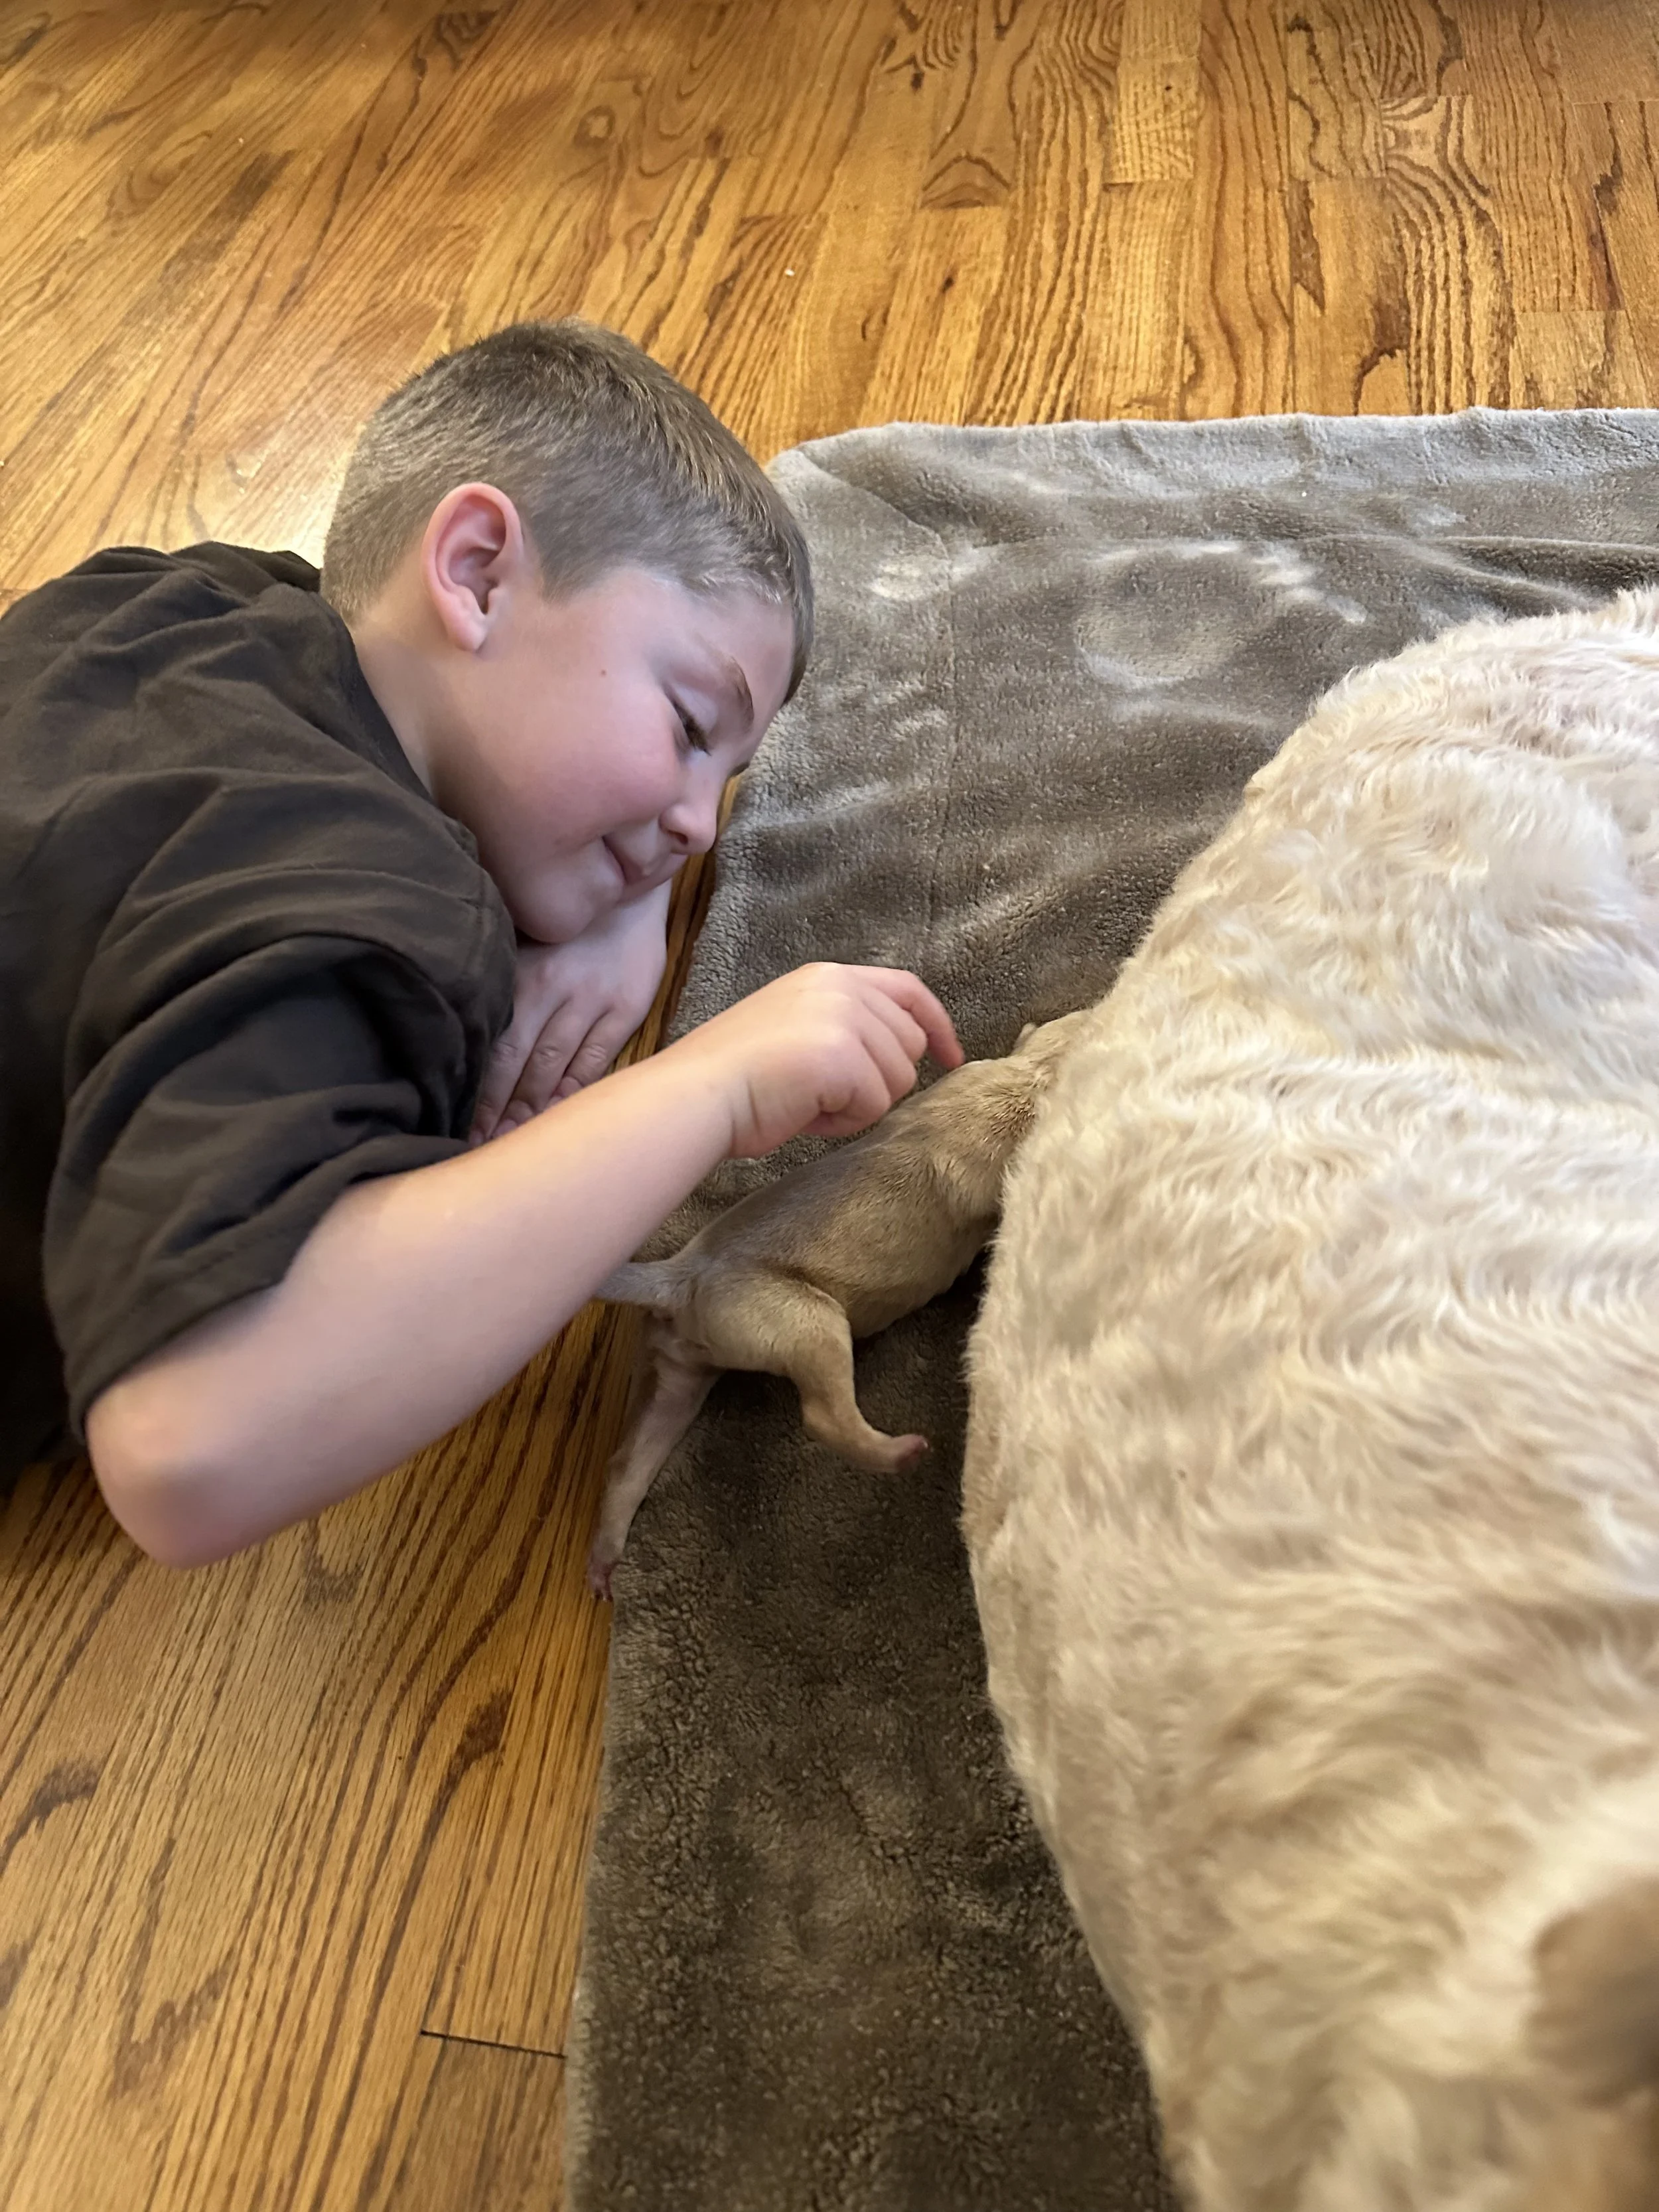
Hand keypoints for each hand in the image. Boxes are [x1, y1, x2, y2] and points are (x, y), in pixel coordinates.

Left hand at [470, 883, 672, 1141]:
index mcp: (519, 974)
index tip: (457, 1126)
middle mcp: (553, 990)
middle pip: (517, 1066)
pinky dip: (573, 1094)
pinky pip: (595, 1062)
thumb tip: (457, 1025)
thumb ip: (498, 978)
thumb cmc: (564, 918)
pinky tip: (558, 1120)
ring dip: (532, 1112)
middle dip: (496, 1113)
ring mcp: (592, 1002)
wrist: (629, 886)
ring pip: (554, 1070)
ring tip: (511, 1143)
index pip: (490, 1047)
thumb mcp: (522, 937)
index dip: (475, 1092)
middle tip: (477, 1148)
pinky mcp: (626, 1008)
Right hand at [665, 962, 962, 1158]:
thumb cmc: (735, 1076)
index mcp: (829, 976)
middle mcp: (842, 987)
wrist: (698, 1094)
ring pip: (897, 1080)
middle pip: (908, 1045)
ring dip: (858, 1104)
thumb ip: (844, 1027)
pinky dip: (843, 1121)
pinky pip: (875, 1105)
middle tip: (822, 1094)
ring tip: (806, 1101)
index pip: (907, 990)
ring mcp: (844, 1017)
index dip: (936, 1025)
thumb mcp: (795, 1027)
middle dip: (878, 1081)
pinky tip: (803, 1112)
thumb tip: (899, 1059)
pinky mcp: (843, 1054)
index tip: (952, 1058)